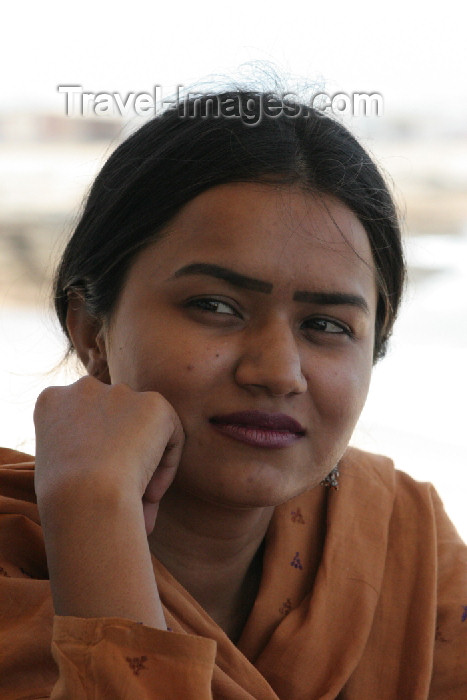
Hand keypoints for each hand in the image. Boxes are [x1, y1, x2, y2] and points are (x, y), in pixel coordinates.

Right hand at [34, 375, 184, 533]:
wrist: (84, 495)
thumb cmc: (61, 499)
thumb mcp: (53, 469)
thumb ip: (75, 452)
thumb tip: (104, 468)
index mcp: (52, 401)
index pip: (80, 421)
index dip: (94, 455)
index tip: (95, 485)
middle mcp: (83, 388)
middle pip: (114, 421)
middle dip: (123, 454)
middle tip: (126, 496)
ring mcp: (120, 392)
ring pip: (143, 428)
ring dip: (146, 462)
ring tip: (142, 501)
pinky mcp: (154, 403)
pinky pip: (170, 435)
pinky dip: (166, 466)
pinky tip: (151, 493)